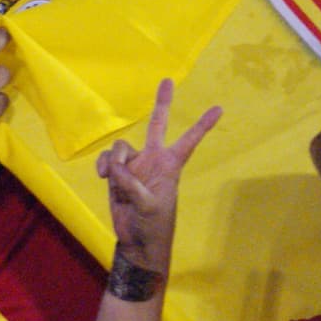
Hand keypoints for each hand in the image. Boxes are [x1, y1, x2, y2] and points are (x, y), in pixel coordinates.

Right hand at [96, 80, 220, 272]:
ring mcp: (136, 165)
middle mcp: (154, 159)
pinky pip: (108, 159)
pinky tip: (101, 177)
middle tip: (168, 80)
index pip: (189, 140)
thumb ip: (132, 184)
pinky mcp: (118, 173)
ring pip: (122, 146)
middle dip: (162, 102)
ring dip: (115, 160)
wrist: (136, 240)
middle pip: (158, 124)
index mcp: (170, 165)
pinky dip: (103, 165)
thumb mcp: (148, 205)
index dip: (203, 124)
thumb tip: (115, 168)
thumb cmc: (153, 224)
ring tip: (112, 179)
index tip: (220, 108)